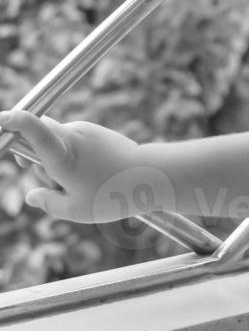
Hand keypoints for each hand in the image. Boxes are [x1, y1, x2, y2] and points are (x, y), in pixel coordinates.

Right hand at [0, 110, 172, 222]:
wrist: (152, 176)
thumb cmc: (113, 196)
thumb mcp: (75, 210)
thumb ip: (47, 203)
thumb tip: (32, 197)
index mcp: (62, 155)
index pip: (32, 128)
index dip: (13, 121)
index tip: (2, 119)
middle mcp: (73, 137)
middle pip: (38, 133)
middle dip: (31, 152)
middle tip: (38, 172)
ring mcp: (87, 131)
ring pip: (56, 138)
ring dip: (55, 156)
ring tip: (75, 182)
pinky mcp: (98, 131)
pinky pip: (73, 139)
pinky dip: (71, 153)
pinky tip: (88, 173)